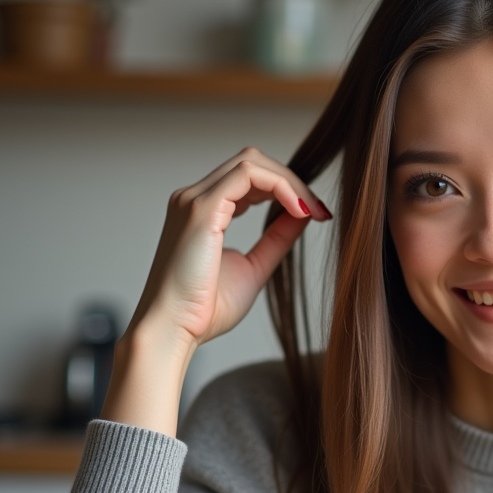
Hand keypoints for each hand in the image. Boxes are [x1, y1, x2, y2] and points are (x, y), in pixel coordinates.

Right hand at [103, 147, 328, 435]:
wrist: (173, 331)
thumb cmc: (204, 310)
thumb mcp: (254, 267)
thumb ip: (277, 238)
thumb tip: (303, 213)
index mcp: (203, 211)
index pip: (249, 178)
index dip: (286, 188)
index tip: (316, 214)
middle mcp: (194, 198)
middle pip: (251, 162)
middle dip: (291, 181)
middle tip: (319, 210)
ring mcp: (194, 200)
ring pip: (250, 162)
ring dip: (289, 181)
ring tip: (312, 210)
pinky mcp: (201, 209)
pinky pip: (247, 175)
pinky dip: (281, 186)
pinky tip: (300, 211)